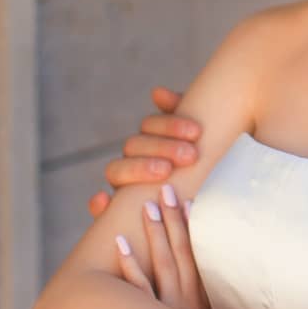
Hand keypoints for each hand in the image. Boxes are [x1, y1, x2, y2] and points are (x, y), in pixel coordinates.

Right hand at [87, 86, 201, 218]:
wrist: (209, 210)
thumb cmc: (201, 169)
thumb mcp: (197, 144)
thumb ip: (181, 113)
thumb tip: (157, 93)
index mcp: (150, 142)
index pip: (150, 125)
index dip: (170, 125)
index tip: (197, 131)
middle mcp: (133, 161)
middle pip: (135, 145)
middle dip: (162, 147)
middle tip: (190, 155)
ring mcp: (123, 187)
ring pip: (117, 170)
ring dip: (138, 168)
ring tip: (165, 172)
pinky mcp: (118, 216)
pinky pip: (100, 211)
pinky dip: (97, 205)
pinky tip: (103, 200)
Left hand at [113, 185, 214, 308]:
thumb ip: (207, 299)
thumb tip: (205, 270)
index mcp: (201, 295)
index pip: (196, 252)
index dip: (190, 224)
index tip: (187, 198)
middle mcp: (184, 297)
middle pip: (177, 250)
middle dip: (171, 218)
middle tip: (165, 187)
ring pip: (159, 263)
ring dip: (152, 233)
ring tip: (145, 206)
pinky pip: (136, 289)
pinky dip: (129, 265)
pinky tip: (119, 245)